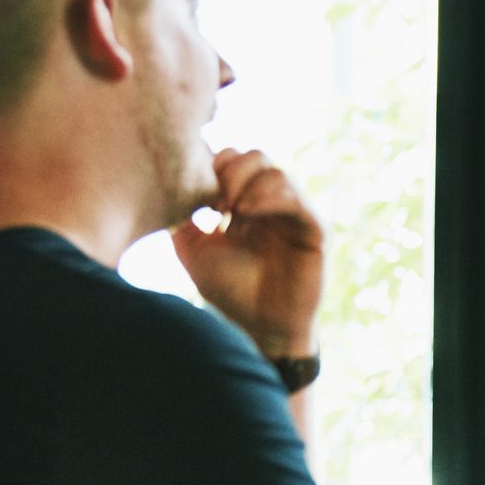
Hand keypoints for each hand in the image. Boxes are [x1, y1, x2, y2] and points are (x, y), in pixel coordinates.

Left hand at [170, 148, 324, 354]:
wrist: (264, 327)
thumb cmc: (231, 293)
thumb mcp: (193, 251)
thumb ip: (182, 219)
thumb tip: (170, 189)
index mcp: (247, 204)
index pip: (235, 160)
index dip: (215, 168)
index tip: (201, 201)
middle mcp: (273, 205)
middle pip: (257, 157)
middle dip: (232, 172)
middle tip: (217, 204)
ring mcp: (295, 215)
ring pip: (277, 172)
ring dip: (249, 186)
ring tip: (232, 212)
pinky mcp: (314, 229)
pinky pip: (296, 198)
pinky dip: (269, 198)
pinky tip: (247, 214)